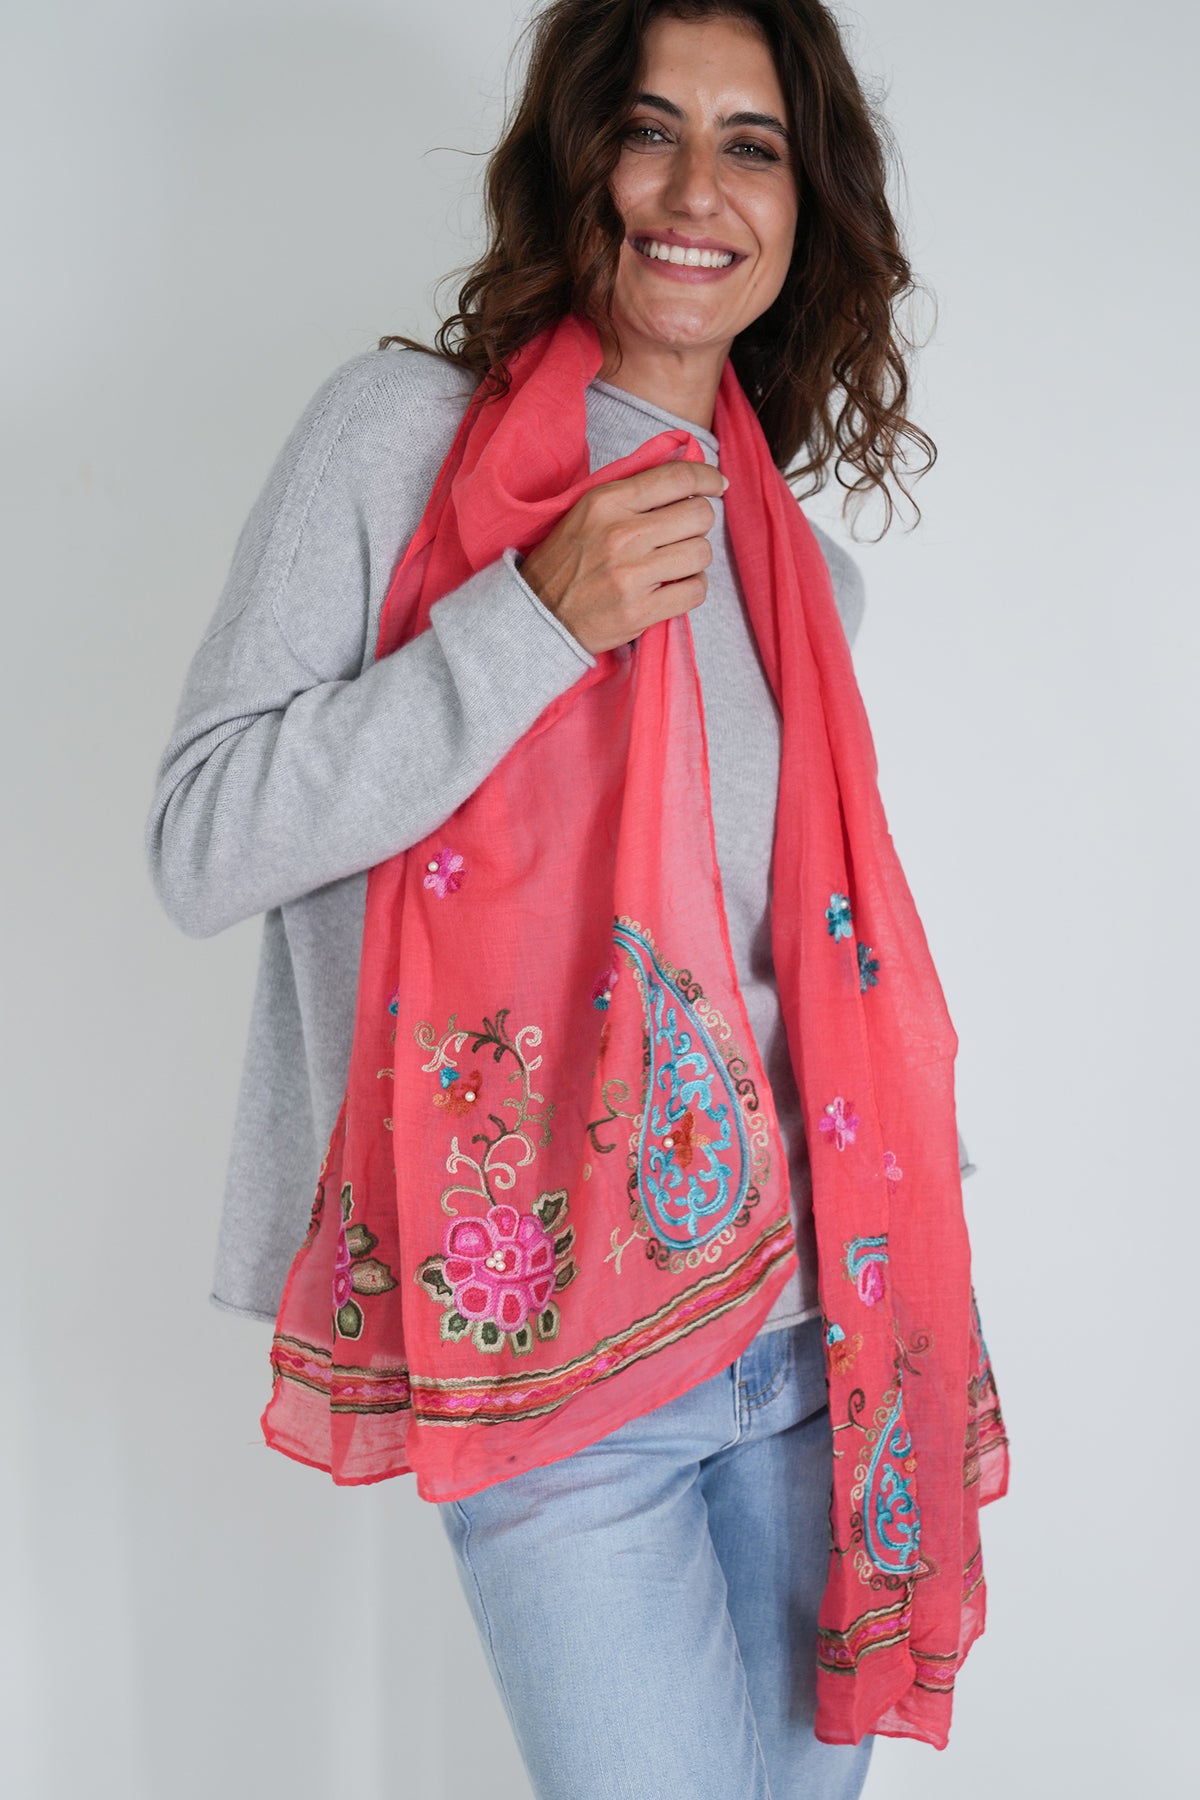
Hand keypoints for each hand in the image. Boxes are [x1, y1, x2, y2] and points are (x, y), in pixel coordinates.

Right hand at [517, 459, 728, 655]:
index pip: (678, 478)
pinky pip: (696, 591)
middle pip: (699, 515)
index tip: (718, 485)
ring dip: (695, 559)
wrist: (539, 614)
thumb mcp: (588, 510)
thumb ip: (632, 491)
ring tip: (674, 564)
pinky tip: (673, 587)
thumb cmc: (568, 560)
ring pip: (702, 553)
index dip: (708, 478)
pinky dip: (692, 588)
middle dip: (698, 524)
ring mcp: (630, 575)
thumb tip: (687, 474)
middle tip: (682, 534)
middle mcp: (621, 534)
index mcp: (608, 502)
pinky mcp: (639, 611)